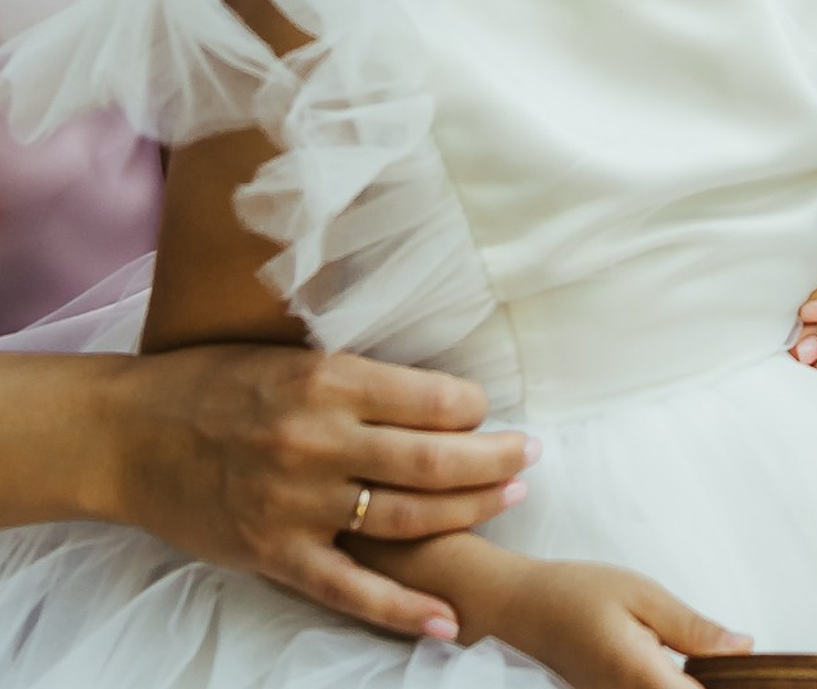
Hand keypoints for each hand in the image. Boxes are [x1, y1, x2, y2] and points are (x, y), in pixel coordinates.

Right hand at [102, 346, 533, 639]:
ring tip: (510, 500)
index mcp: (329, 381)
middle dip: (496, 460)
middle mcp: (319, 442)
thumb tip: (435, 388)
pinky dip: (403, 607)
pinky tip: (447, 619)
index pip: (434, 398)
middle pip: (435, 460)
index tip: (491, 409)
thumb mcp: (294, 355)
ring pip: (407, 518)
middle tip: (532, 455)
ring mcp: (296, 506)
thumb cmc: (213, 382)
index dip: (476, 407)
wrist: (127, 435)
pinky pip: (350, 589)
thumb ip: (357, 377)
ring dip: (470, 511)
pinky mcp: (272, 555)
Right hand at [480, 555, 747, 688]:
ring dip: (695, 684)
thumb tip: (744, 648)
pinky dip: (674, 685)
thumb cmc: (579, 594)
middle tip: (749, 668)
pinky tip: (692, 671)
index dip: (732, 688)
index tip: (764, 676)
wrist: (521, 610)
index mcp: (640, 677)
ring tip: (724, 666)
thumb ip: (694, 629)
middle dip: (717, 683)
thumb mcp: (644, 595)